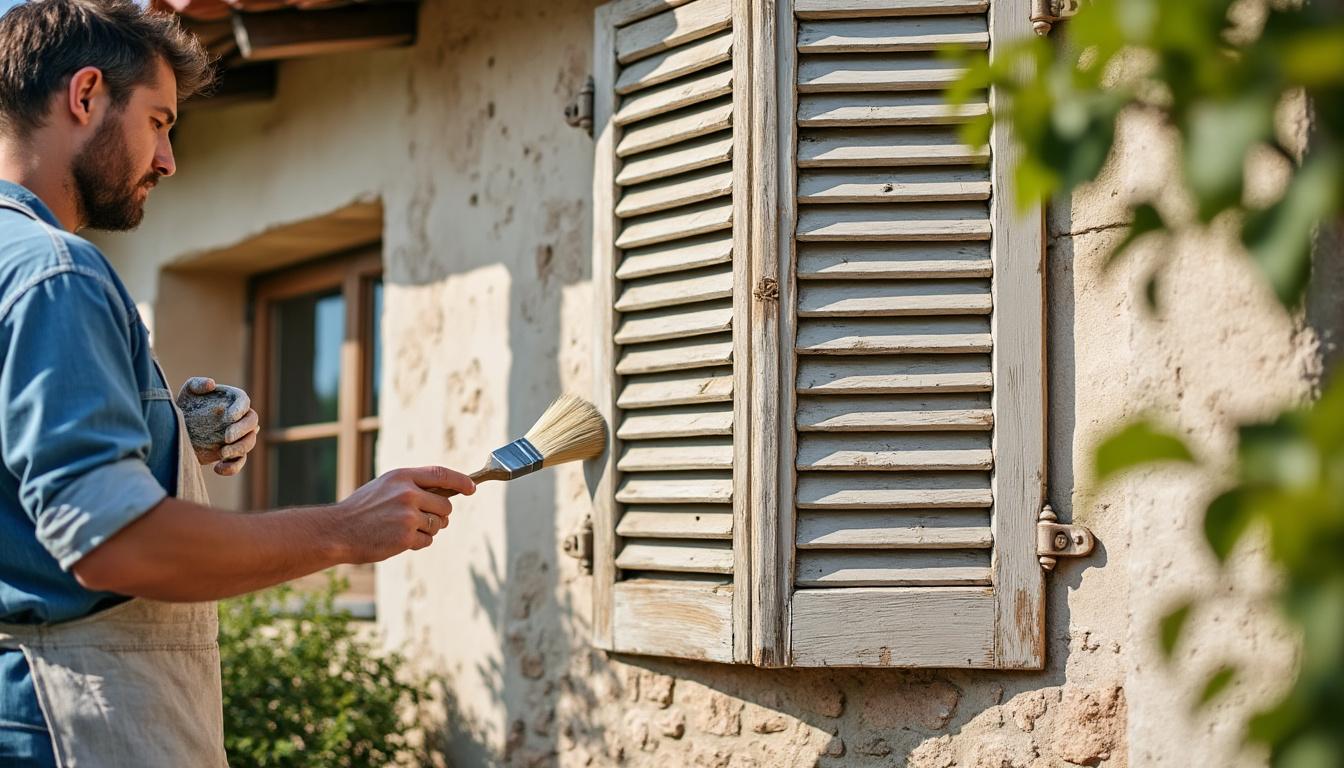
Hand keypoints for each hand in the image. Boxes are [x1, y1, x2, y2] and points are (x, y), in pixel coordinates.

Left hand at [176, 377, 259, 475]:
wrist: (177, 430)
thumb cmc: (185, 406)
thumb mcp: (188, 392)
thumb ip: (198, 384)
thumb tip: (212, 384)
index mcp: (233, 401)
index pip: (244, 402)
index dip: (240, 409)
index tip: (229, 417)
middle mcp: (239, 418)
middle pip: (253, 423)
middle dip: (242, 430)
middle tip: (226, 437)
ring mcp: (237, 436)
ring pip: (250, 442)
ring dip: (240, 449)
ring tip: (222, 454)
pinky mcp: (231, 453)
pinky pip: (240, 461)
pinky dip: (233, 467)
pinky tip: (217, 468)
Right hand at [330, 466, 475, 562]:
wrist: (337, 531)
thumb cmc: (361, 510)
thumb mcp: (385, 486)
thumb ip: (412, 485)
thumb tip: (445, 491)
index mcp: (402, 476)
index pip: (441, 474)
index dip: (461, 481)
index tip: (472, 488)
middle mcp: (407, 493)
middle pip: (445, 505)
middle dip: (440, 515)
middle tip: (421, 519)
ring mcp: (407, 515)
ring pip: (438, 524)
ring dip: (427, 530)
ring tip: (402, 529)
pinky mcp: (405, 536)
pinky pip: (428, 540)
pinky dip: (418, 543)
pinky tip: (398, 540)